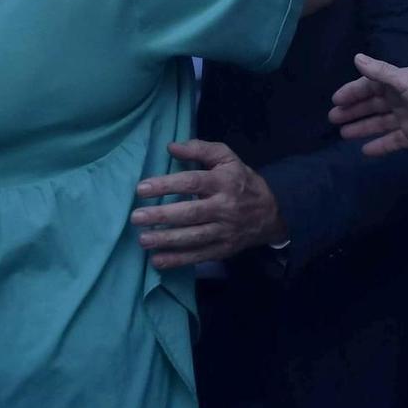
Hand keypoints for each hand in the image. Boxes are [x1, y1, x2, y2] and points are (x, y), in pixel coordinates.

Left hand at [131, 140, 285, 268]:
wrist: (272, 212)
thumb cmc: (241, 180)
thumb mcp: (226, 157)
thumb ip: (200, 149)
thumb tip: (171, 146)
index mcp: (224, 182)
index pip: (192, 182)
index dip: (166, 185)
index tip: (141, 189)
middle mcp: (224, 207)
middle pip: (190, 213)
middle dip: (161, 216)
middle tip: (136, 217)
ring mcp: (225, 231)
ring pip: (193, 238)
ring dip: (166, 240)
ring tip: (142, 239)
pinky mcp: (224, 249)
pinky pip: (199, 256)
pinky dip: (178, 260)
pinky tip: (157, 261)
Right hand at [329, 53, 407, 154]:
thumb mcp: (403, 80)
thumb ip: (379, 72)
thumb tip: (356, 58)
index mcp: (396, 84)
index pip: (368, 87)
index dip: (352, 93)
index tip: (335, 100)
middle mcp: (399, 101)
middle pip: (371, 105)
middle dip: (353, 111)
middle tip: (333, 118)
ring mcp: (405, 120)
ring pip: (378, 123)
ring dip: (361, 127)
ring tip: (343, 133)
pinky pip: (391, 142)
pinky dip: (379, 146)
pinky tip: (364, 151)